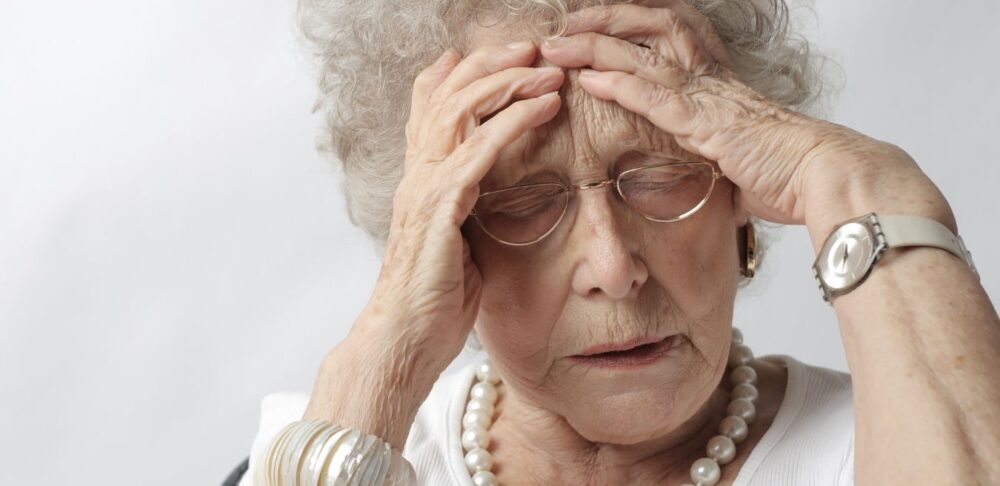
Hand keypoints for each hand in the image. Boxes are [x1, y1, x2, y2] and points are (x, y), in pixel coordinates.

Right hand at [304, 42, 563, 447]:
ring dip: (507, 81)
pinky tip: (543, 106)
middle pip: (446, 94)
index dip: (460, 72)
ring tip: (547, 68)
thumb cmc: (433, 301)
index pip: (431, 106)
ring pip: (460, 111)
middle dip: (490, 62)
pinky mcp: (439, 209)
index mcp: (421, 179)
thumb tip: (490, 194)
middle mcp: (417, 174)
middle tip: (532, 46)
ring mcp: (424, 188)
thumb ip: (469, 208)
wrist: (403, 341)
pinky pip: (477, 151)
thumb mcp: (457, 243)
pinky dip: (512, 121)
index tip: (503, 54)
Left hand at [539, 3, 954, 244]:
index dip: (633, 21)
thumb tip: (725, 192)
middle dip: (607, 18)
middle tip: (568, 22)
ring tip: (559, 45)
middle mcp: (711, 77)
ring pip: (644, 54)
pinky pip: (655, 95)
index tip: (598, 22)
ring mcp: (708, 96)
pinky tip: (588, 79)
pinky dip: (619, 84)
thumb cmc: (790, 173)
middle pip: (654, 24)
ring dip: (596, 46)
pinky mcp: (706, 123)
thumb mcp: (745, 160)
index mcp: (718, 80)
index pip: (672, 31)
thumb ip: (722, 162)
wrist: (825, 176)